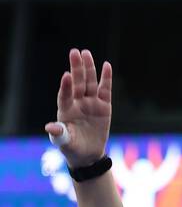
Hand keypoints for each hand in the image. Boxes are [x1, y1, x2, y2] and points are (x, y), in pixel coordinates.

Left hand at [45, 48, 112, 169]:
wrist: (87, 154)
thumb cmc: (72, 147)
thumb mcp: (64, 141)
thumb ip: (59, 133)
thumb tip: (50, 127)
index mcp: (65, 109)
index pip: (65, 94)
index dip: (66, 86)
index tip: (66, 75)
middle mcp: (77, 102)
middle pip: (77, 83)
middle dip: (76, 68)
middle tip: (75, 52)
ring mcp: (91, 103)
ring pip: (90, 83)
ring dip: (89, 68)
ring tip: (86, 53)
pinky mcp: (104, 106)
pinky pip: (105, 90)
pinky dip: (106, 79)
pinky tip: (106, 66)